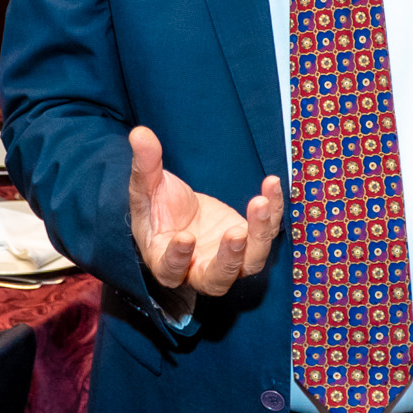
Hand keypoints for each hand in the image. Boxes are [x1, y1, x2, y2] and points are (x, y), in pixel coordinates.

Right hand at [127, 126, 282, 296]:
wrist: (182, 215)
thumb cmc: (158, 208)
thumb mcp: (147, 186)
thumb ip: (144, 166)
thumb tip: (139, 133)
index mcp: (166, 263)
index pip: (171, 269)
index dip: (178, 258)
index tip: (185, 237)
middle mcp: (199, 270)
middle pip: (217, 278)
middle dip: (229, 257)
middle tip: (236, 233)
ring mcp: (229, 260)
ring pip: (249, 262)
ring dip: (259, 235)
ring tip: (261, 203)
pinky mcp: (249, 242)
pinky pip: (266, 231)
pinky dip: (274, 210)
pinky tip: (272, 184)